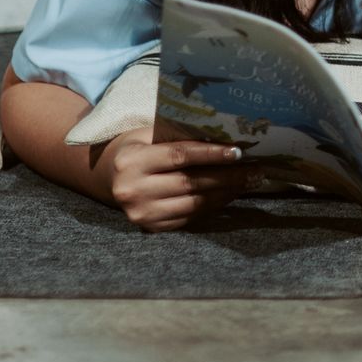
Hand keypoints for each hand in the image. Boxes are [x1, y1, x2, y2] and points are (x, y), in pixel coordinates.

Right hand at [100, 130, 257, 232]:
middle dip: (227, 175)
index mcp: (131, 161)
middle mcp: (132, 190)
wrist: (107, 177)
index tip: (238, 152)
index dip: (211, 154)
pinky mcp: (151, 228)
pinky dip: (213, 206)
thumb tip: (224, 136)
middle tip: (254, 169)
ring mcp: (141, 213)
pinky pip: (190, 218)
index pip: (179, 156)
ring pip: (194, 203)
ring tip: (248, 181)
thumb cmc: (136, 148)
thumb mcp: (149, 134)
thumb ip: (179, 135)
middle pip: (190, 182)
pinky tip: (229, 194)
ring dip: (225, 192)